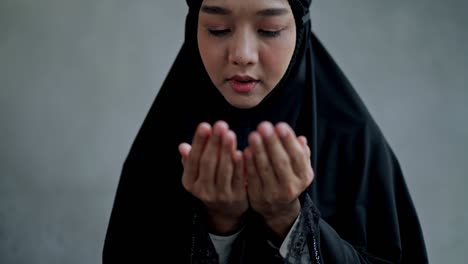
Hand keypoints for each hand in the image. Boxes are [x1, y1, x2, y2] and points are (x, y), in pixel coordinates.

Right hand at [179, 121, 247, 233]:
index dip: (199, 142)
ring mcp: (220, 195)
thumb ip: (191, 159)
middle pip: (208, 163)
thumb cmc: (210, 182)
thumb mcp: (197, 173)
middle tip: (220, 124)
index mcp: (190, 182)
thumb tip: (182, 146)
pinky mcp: (237, 197)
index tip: (205, 125)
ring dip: (226, 150)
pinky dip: (240, 164)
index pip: (193, 159)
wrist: (225, 211)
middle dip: (214, 142)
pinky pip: (239, 178)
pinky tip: (243, 151)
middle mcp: (203, 190)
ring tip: (230, 133)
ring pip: (223, 170)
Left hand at [244, 121, 312, 237]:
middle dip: (272, 143)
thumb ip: (301, 153)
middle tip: (264, 125)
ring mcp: (274, 193)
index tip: (280, 125)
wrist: (277, 207)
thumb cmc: (287, 178)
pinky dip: (249, 164)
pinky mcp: (258, 196)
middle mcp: (291, 186)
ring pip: (265, 169)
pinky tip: (245, 151)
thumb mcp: (299, 168)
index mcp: (303, 176)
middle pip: (281, 162)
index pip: (297, 156)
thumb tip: (301, 139)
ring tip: (253, 134)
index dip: (288, 141)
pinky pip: (253, 177)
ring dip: (259, 151)